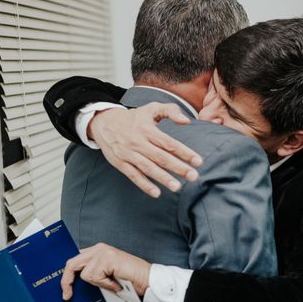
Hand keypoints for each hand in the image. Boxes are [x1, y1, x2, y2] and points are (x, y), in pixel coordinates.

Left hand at [61, 243, 151, 299]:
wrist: (147, 280)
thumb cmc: (130, 280)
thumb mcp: (106, 276)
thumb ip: (93, 273)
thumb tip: (75, 282)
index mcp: (98, 250)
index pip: (75, 258)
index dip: (67, 273)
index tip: (64, 286)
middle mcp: (99, 249)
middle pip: (72, 263)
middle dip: (66, 281)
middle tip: (66, 294)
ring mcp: (103, 252)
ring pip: (85, 273)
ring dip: (98, 283)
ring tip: (112, 283)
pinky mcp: (107, 258)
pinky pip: (95, 277)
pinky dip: (105, 284)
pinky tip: (116, 282)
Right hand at [88, 103, 202, 197]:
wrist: (104, 123)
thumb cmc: (134, 118)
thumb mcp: (151, 108)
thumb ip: (171, 111)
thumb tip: (187, 121)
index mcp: (147, 129)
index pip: (169, 143)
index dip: (185, 153)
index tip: (198, 161)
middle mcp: (138, 142)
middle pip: (161, 157)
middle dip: (178, 167)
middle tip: (193, 176)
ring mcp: (128, 154)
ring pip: (148, 168)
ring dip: (163, 178)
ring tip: (177, 187)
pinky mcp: (120, 163)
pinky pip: (133, 175)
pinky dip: (144, 185)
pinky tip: (156, 193)